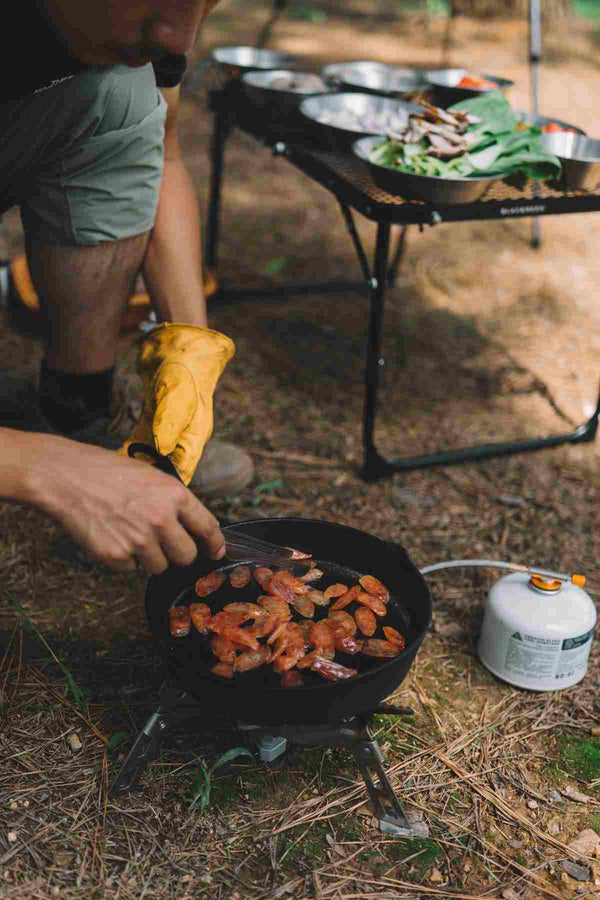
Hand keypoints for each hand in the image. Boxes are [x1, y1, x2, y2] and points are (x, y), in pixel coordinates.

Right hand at [25, 433, 224, 572]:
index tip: (216, 551)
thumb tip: (196, 528)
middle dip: (178, 553)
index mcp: (175, 496)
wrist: (68, 477)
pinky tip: (114, 536)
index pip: (207, 528)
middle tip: (164, 543)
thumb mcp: (153, 477)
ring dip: (151, 557)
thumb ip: (176, 503)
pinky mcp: (116, 556)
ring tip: (133, 533)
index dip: (214, 544)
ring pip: (160, 567)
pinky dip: (126, 559)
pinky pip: (132, 569)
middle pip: (187, 556)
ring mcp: (138, 540)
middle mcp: (160, 520)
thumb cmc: (110, 473)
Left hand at [119, 323, 234, 484]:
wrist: (179, 342)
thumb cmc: (184, 368)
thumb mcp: (177, 396)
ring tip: (118, 480)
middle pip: (166, 467)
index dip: (168, 489)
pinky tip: (115, 458)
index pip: (182, 471)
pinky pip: (141, 439)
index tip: (149, 501)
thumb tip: (162, 451)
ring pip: (151, 455)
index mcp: (194, 435)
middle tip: (126, 494)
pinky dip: (129, 449)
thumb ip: (170, 423)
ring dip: (137, 465)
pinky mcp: (154, 415)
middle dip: (149, 482)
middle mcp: (183, 434)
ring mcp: (168, 426)